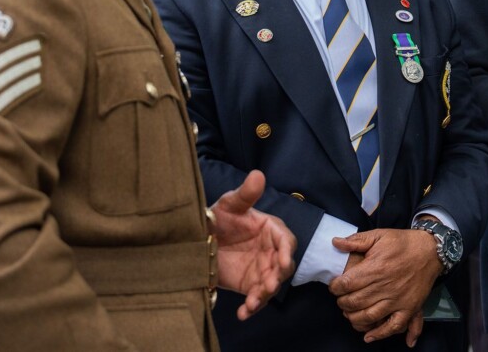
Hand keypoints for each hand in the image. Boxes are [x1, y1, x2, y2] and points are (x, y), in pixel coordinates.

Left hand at [211, 170, 296, 320]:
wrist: (201, 240)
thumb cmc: (219, 218)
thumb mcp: (229, 204)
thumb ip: (245, 194)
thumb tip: (258, 174)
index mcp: (272, 230)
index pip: (286, 240)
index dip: (285, 251)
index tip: (281, 260)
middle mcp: (271, 252)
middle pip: (283, 267)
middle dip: (277, 276)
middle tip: (268, 284)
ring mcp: (262, 270)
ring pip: (271, 286)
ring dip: (264, 295)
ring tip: (252, 303)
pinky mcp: (251, 286)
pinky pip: (255, 299)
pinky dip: (251, 308)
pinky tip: (242, 313)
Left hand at [329, 228, 440, 345]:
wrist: (431, 250)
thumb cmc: (403, 242)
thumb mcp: (379, 235)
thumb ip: (356, 240)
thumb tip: (335, 242)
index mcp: (375, 268)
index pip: (347, 283)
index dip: (336, 287)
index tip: (334, 287)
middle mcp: (385, 286)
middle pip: (355, 302)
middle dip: (342, 303)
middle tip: (341, 299)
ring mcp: (397, 300)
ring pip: (369, 316)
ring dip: (354, 318)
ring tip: (350, 313)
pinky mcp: (409, 308)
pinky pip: (393, 326)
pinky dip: (380, 334)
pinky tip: (368, 336)